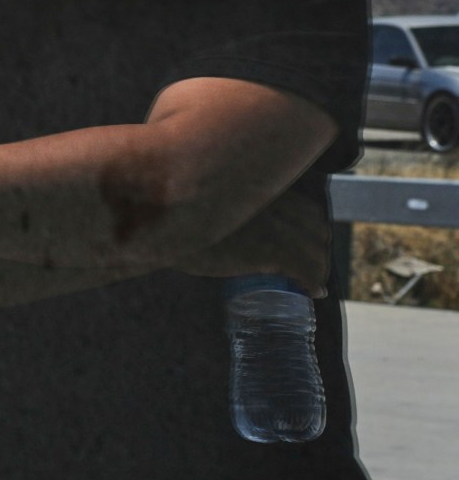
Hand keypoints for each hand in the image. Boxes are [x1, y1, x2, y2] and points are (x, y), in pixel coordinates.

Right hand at [177, 190, 330, 296]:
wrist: (159, 222)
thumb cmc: (171, 212)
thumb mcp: (206, 199)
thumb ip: (224, 205)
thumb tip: (218, 219)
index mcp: (264, 187)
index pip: (307, 209)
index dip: (311, 229)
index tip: (304, 244)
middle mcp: (277, 202)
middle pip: (317, 228)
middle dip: (318, 249)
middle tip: (308, 267)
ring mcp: (276, 225)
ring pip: (316, 249)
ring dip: (319, 268)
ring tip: (310, 283)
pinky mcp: (272, 249)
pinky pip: (308, 268)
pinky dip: (314, 281)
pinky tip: (312, 292)